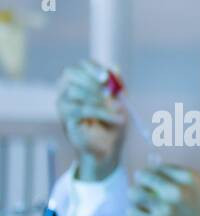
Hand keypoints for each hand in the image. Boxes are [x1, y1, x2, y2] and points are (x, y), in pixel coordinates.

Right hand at [56, 59, 126, 180]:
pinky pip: (83, 110)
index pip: (79, 67)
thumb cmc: (112, 123)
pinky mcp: (67, 119)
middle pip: (70, 74)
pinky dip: (103, 113)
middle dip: (91, 79)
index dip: (92, 68)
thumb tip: (115, 67)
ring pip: (76, 91)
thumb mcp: (119, 102)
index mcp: (79, 84)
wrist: (108, 149)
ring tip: (118, 109)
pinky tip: (117, 119)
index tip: (106, 77)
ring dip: (100, 99)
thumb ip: (117, 86)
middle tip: (109, 90)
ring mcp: (64, 105)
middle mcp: (67, 91)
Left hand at [127, 165, 199, 215]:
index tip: (150, 178)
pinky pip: (134, 215)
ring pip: (134, 195)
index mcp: (190, 179)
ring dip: (135, 199)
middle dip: (140, 182)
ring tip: (140, 203)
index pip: (160, 168)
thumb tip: (153, 165)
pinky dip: (135, 215)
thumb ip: (180, 180)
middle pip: (143, 178)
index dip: (152, 172)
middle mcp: (177, 191)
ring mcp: (166, 210)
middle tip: (140, 189)